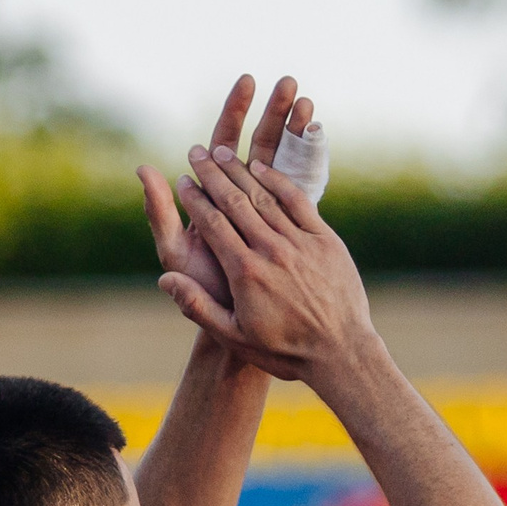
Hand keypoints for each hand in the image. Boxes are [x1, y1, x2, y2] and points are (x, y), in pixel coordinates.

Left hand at [139, 75, 316, 318]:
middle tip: (289, 80)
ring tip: (308, 99)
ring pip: (285, 157)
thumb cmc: (204, 292)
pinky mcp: (296, 222)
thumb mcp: (177, 253)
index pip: (223, 142)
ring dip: (297, 127)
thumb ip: (159, 214)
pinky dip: (315, 158)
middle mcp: (243, 195)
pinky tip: (327, 135)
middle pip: (259, 141)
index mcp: (215, 195)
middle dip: (273, 109)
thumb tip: (142, 168)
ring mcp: (272, 207)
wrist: (244, 331)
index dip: (234, 111)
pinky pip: (306, 182)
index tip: (247, 80)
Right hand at [151, 141, 374, 385]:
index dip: (195, 199)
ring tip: (222, 151)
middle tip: (196, 152)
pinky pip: (297, 200)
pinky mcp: (325, 239)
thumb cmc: (285, 351)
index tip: (182, 180)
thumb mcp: (236, 336)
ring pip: (263, 196)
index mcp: (244, 273)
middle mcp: (270, 251)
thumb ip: (198, 307)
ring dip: (240, 170)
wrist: (341, 354)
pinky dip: (276, 180)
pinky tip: (261, 166)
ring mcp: (299, 242)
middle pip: (234, 202)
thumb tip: (165, 280)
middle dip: (212, 174)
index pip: (212, 224)